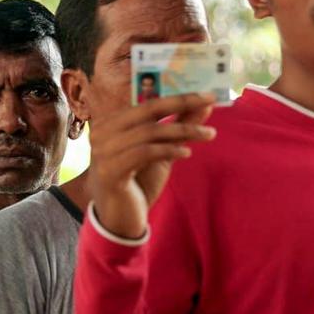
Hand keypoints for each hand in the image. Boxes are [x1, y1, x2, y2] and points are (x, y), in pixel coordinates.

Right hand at [88, 93, 216, 238]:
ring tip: (208, 134)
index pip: (148, 102)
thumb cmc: (137, 183)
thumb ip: (178, 128)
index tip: (207, 95)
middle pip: (148, 110)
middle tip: (210, 102)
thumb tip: (204, 107)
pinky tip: (187, 152)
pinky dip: (169, 149)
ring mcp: (103, 152)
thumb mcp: (161, 152)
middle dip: (182, 104)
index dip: (178, 97)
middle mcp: (102, 133)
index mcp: (112, 123)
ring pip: (149, 131)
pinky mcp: (110, 171)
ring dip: (183, 130)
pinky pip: (145, 152)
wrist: (117, 218)